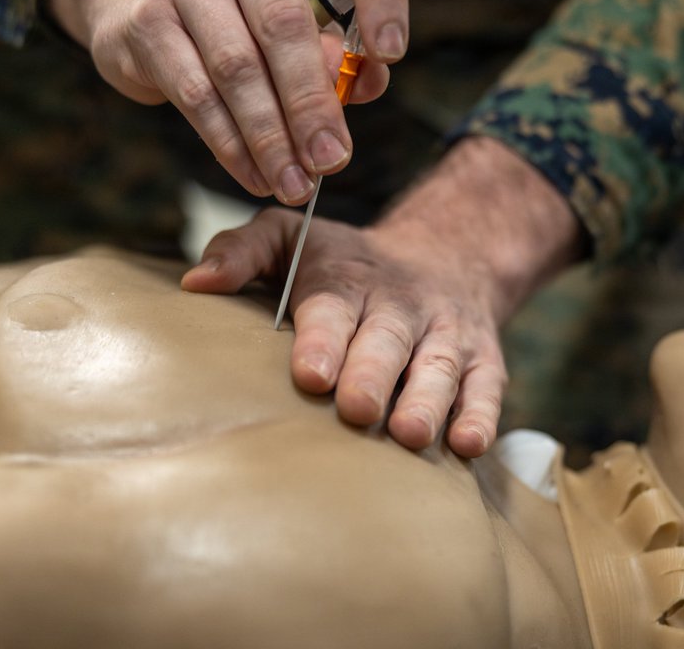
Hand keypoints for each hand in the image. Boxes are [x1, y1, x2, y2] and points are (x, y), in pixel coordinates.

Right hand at [47, 0, 406, 205]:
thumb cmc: (247, 9)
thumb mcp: (305, 10)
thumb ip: (342, 48)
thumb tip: (361, 87)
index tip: (390, 55)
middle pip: (285, 25)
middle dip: (312, 104)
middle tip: (334, 160)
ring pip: (237, 68)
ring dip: (271, 138)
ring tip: (295, 183)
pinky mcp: (146, 18)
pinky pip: (196, 94)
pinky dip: (231, 144)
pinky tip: (256, 174)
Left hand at [183, 208, 505, 456]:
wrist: (447, 251)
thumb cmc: (343, 263)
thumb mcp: (291, 237)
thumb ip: (241, 251)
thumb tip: (196, 283)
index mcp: (347, 279)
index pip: (334, 307)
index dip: (323, 339)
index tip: (311, 374)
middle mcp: (401, 305)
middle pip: (388, 340)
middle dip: (373, 374)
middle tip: (356, 409)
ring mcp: (446, 333)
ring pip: (439, 366)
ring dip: (427, 401)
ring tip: (410, 435)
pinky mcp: (484, 359)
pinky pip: (487, 387)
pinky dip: (481, 415)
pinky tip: (468, 446)